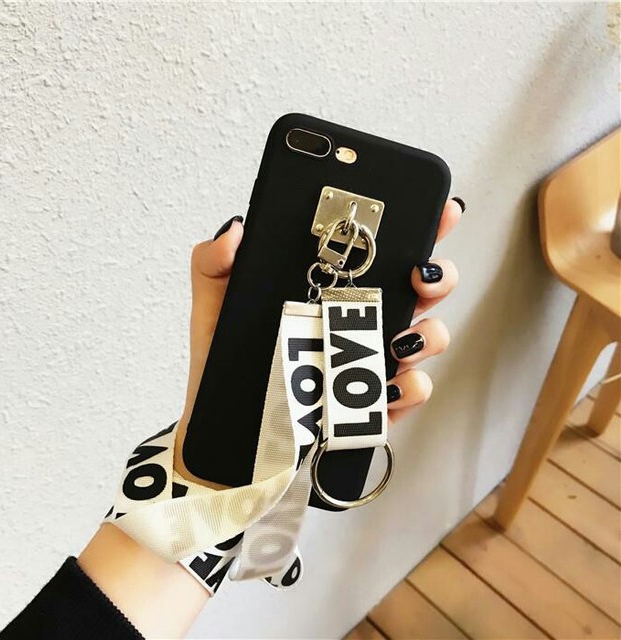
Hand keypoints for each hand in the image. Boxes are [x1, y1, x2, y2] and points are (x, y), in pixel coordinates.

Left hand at [173, 199, 463, 480]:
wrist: (226, 432)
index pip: (383, 251)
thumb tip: (234, 231)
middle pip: (423, 289)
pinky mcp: (374, 404)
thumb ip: (215, 263)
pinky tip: (388, 386)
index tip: (439, 210)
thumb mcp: (215, 306)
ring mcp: (372, 362)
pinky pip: (412, 393)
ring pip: (429, 338)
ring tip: (398, 340)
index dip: (420, 228)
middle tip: (419, 274)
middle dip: (439, 276)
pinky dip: (411, 388)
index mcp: (332, 288)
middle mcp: (360, 320)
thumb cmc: (223, 365)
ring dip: (428, 334)